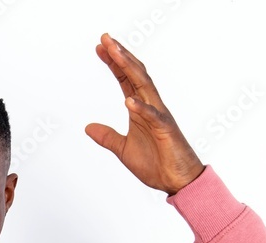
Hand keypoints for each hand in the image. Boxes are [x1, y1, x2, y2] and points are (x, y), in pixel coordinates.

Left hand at [84, 33, 204, 195]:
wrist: (177, 181)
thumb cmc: (156, 164)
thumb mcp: (123, 150)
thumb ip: (107, 137)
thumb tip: (88, 128)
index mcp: (140, 109)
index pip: (125, 80)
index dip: (113, 64)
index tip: (100, 48)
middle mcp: (151, 106)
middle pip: (134, 75)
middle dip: (120, 56)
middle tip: (105, 38)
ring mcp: (160, 116)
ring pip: (144, 87)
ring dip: (129, 69)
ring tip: (116, 53)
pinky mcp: (166, 131)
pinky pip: (154, 117)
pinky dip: (141, 108)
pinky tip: (129, 100)